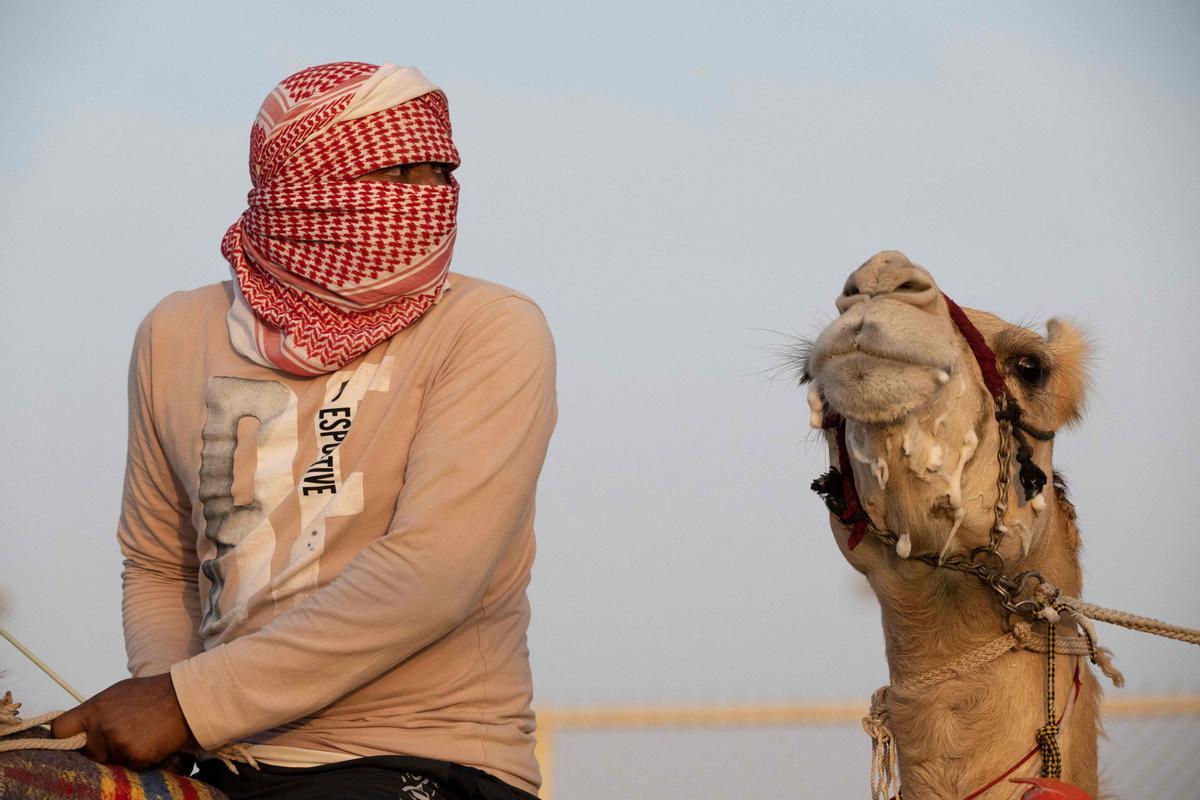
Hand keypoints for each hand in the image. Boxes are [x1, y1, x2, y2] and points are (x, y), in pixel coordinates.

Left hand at [50, 674, 194, 770]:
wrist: (186, 698)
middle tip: (124, 735)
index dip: (63, 738)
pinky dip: (142, 758)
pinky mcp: (135, 756)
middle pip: (89, 752)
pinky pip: (131, 766)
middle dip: (102, 749)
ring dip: (124, 754)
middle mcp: (102, 726)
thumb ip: (99, 712)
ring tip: (144, 734)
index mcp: (95, 708)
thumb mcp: (119, 693)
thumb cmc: (154, 693)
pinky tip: (153, 741)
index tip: (71, 741)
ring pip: (111, 761)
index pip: (60, 728)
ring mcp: (118, 742)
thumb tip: (82, 727)